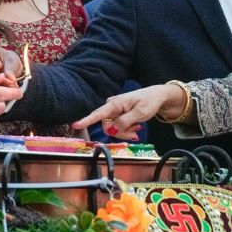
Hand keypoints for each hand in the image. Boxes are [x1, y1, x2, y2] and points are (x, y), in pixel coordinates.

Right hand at [71, 84, 185, 133]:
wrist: (156, 97)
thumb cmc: (149, 102)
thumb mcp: (140, 113)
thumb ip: (124, 122)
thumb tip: (111, 130)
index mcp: (115, 104)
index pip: (98, 113)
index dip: (87, 120)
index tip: (76, 125)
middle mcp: (111, 107)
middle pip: (107, 127)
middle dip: (120, 132)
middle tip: (136, 133)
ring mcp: (113, 112)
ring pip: (112, 129)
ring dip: (125, 132)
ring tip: (137, 128)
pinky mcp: (117, 116)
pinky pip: (117, 128)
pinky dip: (126, 130)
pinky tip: (135, 127)